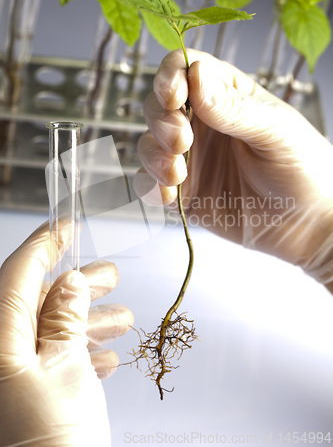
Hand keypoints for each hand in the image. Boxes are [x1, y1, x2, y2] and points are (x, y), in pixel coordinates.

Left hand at [0, 221, 133, 445]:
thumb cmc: (56, 443)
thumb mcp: (65, 370)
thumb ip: (63, 319)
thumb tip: (68, 280)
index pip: (15, 275)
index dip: (43, 245)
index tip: (67, 225)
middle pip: (34, 304)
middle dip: (75, 286)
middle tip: (111, 274)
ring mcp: (13, 382)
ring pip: (47, 335)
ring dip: (85, 323)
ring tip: (124, 318)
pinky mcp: (28, 403)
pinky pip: (50, 364)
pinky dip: (79, 355)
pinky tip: (107, 359)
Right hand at [138, 49, 332, 288]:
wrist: (307, 225)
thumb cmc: (304, 168)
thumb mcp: (276, 131)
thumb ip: (235, 108)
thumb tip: (195, 75)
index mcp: (227, 96)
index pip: (185, 69)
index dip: (170, 77)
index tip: (174, 97)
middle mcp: (202, 124)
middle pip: (158, 106)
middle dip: (162, 122)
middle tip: (182, 141)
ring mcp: (190, 158)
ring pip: (148, 145)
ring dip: (153, 156)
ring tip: (177, 174)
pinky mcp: (184, 192)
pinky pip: (150, 184)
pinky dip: (151, 188)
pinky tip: (169, 196)